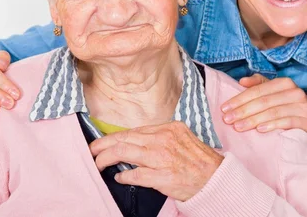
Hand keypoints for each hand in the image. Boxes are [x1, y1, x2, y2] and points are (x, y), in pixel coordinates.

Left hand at [90, 121, 223, 200]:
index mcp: (168, 128)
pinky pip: (136, 174)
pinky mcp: (163, 176)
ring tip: (98, 164)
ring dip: (106, 159)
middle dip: (102, 145)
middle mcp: (163, 139)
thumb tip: (134, 142)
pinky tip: (120, 177)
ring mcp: (162, 157)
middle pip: (124, 139)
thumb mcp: (180, 138)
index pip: (133, 130)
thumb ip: (158, 138)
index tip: (101, 142)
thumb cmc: (198, 160)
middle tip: (91, 151)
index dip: (113, 137)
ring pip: (125, 152)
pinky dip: (124, 175)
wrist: (215, 177)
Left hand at [221, 74, 306, 149]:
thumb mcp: (276, 94)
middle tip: (227, 120)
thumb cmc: (290, 108)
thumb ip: (259, 85)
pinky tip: (260, 130)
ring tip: (239, 127)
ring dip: (253, 120)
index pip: (257, 90)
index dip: (239, 99)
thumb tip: (241, 81)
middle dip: (243, 111)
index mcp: (284, 83)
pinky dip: (272, 125)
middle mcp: (294, 92)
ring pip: (273, 111)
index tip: (224, 108)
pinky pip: (287, 122)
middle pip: (263, 101)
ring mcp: (302, 106)